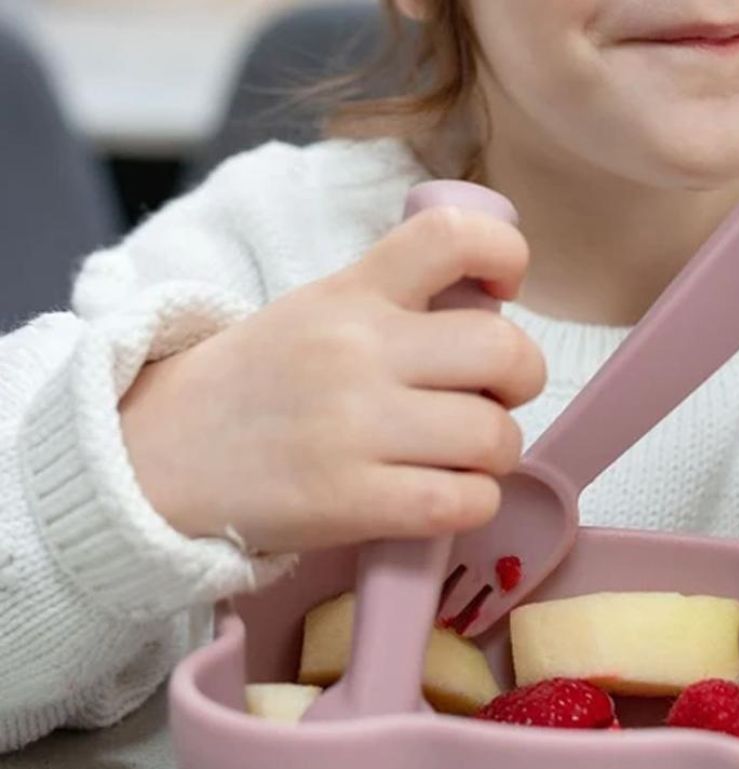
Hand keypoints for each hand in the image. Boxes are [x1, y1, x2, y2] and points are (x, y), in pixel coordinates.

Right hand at [120, 206, 545, 552]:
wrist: (158, 456)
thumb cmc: (254, 387)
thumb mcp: (315, 313)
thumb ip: (394, 305)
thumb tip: (490, 322)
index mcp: (351, 291)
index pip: (454, 237)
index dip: (507, 258)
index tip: (503, 292)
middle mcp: (358, 350)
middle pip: (505, 352)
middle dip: (521, 382)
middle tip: (492, 399)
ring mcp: (355, 427)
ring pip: (495, 437)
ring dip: (497, 453)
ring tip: (462, 457)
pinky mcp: (352, 501)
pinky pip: (465, 502)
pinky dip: (474, 502)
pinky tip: (445, 496)